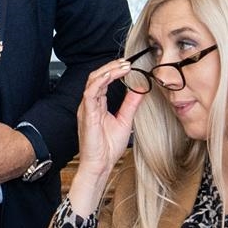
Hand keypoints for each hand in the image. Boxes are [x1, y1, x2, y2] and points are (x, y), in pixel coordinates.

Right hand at [72, 59, 142, 194]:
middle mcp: (89, 104)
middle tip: (126, 62)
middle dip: (111, 67)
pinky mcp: (86, 114)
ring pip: (92, 81)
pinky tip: (111, 76)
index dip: (114, 71)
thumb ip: (131, 104)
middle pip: (96, 76)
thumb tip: (140, 90)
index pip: (103, 81)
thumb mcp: (125, 120)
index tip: (128, 66)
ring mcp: (86, 108)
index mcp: (97, 105)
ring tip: (122, 67)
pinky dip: (101, 81)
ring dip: (108, 71)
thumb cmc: (108, 148)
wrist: (100, 165)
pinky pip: (90, 92)